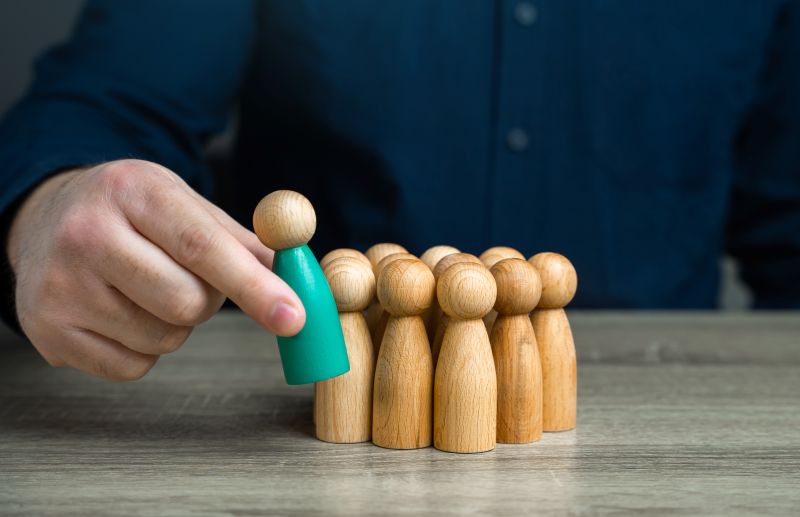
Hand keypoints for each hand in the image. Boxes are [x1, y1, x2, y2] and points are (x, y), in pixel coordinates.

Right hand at [6, 159, 304, 379]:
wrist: (48, 219)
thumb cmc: (131, 214)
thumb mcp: (185, 205)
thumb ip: (243, 242)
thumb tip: (301, 277)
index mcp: (132, 191)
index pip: (202, 246)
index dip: (254, 286)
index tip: (295, 316)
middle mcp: (86, 234)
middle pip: (187, 303)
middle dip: (208, 301)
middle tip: (190, 277)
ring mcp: (59, 286)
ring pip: (164, 338)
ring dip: (175, 324)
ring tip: (148, 288)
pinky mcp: (48, 331)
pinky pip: (132, 367)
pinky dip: (143, 349)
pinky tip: (122, 311)